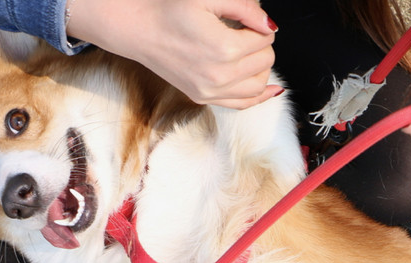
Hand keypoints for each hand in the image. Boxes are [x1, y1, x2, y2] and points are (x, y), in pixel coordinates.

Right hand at [66, 0, 279, 108]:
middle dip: (261, 45)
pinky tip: (271, 89)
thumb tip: (268, 24)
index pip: (265, 39)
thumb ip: (243, 7)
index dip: (260, 26)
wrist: (139, 30)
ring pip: (259, 85)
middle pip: (265, 62)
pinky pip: (243, 104)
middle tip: (244, 33)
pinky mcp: (204, 98)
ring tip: (249, 53)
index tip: (247, 20)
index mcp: (223, 49)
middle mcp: (219, 76)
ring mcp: (211, 91)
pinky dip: (259, 95)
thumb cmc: (167, 11)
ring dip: (261, 67)